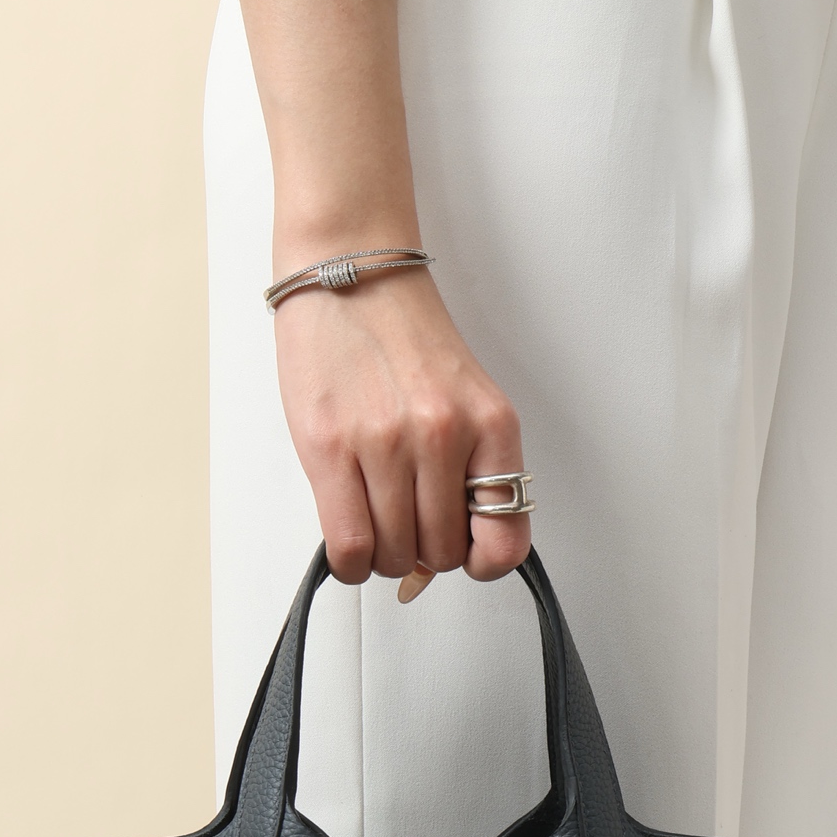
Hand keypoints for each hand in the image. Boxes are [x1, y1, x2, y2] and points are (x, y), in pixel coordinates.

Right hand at [273, 266, 531, 596]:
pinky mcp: (330, 447)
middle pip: (441, 554)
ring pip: (394, 554)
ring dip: (384, 553)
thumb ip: (467, 471)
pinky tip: (350, 540)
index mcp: (491, 425)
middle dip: (423, 553)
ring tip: (375, 517)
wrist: (350, 275)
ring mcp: (386, 443)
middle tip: (406, 522)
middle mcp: (444, 435)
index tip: (465, 554)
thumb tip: (448, 551)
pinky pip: (350, 544)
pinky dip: (350, 560)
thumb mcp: (464, 401)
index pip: (505, 539)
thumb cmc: (402, 337)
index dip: (481, 562)